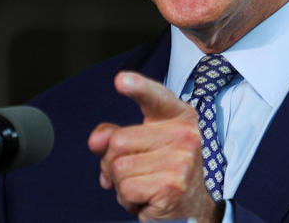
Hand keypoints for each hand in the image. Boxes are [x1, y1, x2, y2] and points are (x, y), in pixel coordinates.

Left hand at [88, 71, 222, 221]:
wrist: (191, 208)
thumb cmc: (163, 172)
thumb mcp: (141, 146)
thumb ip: (116, 135)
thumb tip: (97, 141)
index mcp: (179, 116)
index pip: (155, 97)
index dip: (138, 87)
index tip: (121, 80)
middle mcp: (184, 134)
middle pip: (118, 140)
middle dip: (115, 163)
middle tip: (140, 173)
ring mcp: (181, 161)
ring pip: (118, 168)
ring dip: (122, 184)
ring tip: (146, 187)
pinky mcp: (172, 186)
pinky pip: (125, 190)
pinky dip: (128, 200)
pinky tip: (147, 200)